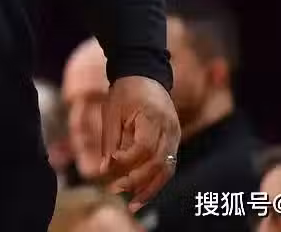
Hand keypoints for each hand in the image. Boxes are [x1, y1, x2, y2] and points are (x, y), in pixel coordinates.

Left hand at [101, 75, 180, 211]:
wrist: (144, 73)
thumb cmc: (124, 91)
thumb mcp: (111, 111)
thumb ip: (110, 141)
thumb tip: (104, 170)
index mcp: (153, 117)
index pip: (144, 147)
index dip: (128, 159)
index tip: (111, 162)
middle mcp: (170, 128)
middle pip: (158, 163)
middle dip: (137, 180)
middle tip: (115, 190)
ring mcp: (175, 135)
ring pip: (167, 170)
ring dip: (150, 189)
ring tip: (134, 205)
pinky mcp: (174, 141)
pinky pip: (167, 166)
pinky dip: (155, 181)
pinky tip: (142, 193)